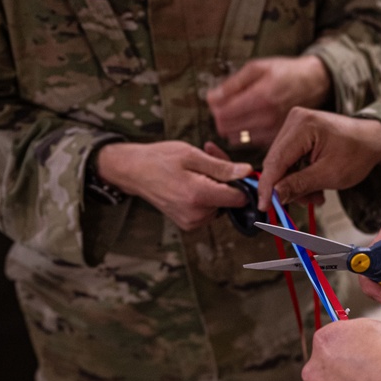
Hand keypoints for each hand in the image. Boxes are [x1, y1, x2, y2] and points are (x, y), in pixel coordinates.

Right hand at [96, 141, 253, 229]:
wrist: (133, 172)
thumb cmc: (160, 159)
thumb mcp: (192, 155)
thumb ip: (222, 168)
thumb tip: (247, 172)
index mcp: (199, 196)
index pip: (239, 199)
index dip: (241, 183)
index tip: (232, 168)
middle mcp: (197, 215)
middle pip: (229, 201)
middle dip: (225, 180)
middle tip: (210, 157)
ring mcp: (192, 222)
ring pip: (220, 205)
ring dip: (215, 187)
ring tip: (197, 168)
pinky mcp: (188, 224)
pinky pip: (209, 210)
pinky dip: (206, 195)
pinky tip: (193, 180)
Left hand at [207, 56, 331, 147]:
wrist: (313, 84)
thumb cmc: (284, 72)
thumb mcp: (257, 68)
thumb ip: (232, 84)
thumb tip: (210, 99)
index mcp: (261, 97)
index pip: (223, 114)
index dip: (215, 108)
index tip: (217, 100)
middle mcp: (267, 118)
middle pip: (227, 128)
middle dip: (221, 118)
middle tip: (227, 106)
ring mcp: (272, 131)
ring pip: (236, 138)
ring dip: (232, 127)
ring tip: (239, 113)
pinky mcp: (276, 139)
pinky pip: (249, 141)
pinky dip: (244, 133)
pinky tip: (251, 120)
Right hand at [257, 108, 380, 204]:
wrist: (373, 140)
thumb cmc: (358, 153)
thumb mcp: (329, 175)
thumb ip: (299, 185)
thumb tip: (275, 196)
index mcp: (302, 126)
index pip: (276, 160)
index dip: (268, 186)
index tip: (264, 206)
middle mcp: (295, 120)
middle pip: (277, 161)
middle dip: (288, 186)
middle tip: (305, 202)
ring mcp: (296, 124)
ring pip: (283, 163)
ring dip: (296, 183)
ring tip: (316, 196)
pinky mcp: (298, 132)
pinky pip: (290, 159)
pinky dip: (300, 175)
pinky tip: (314, 185)